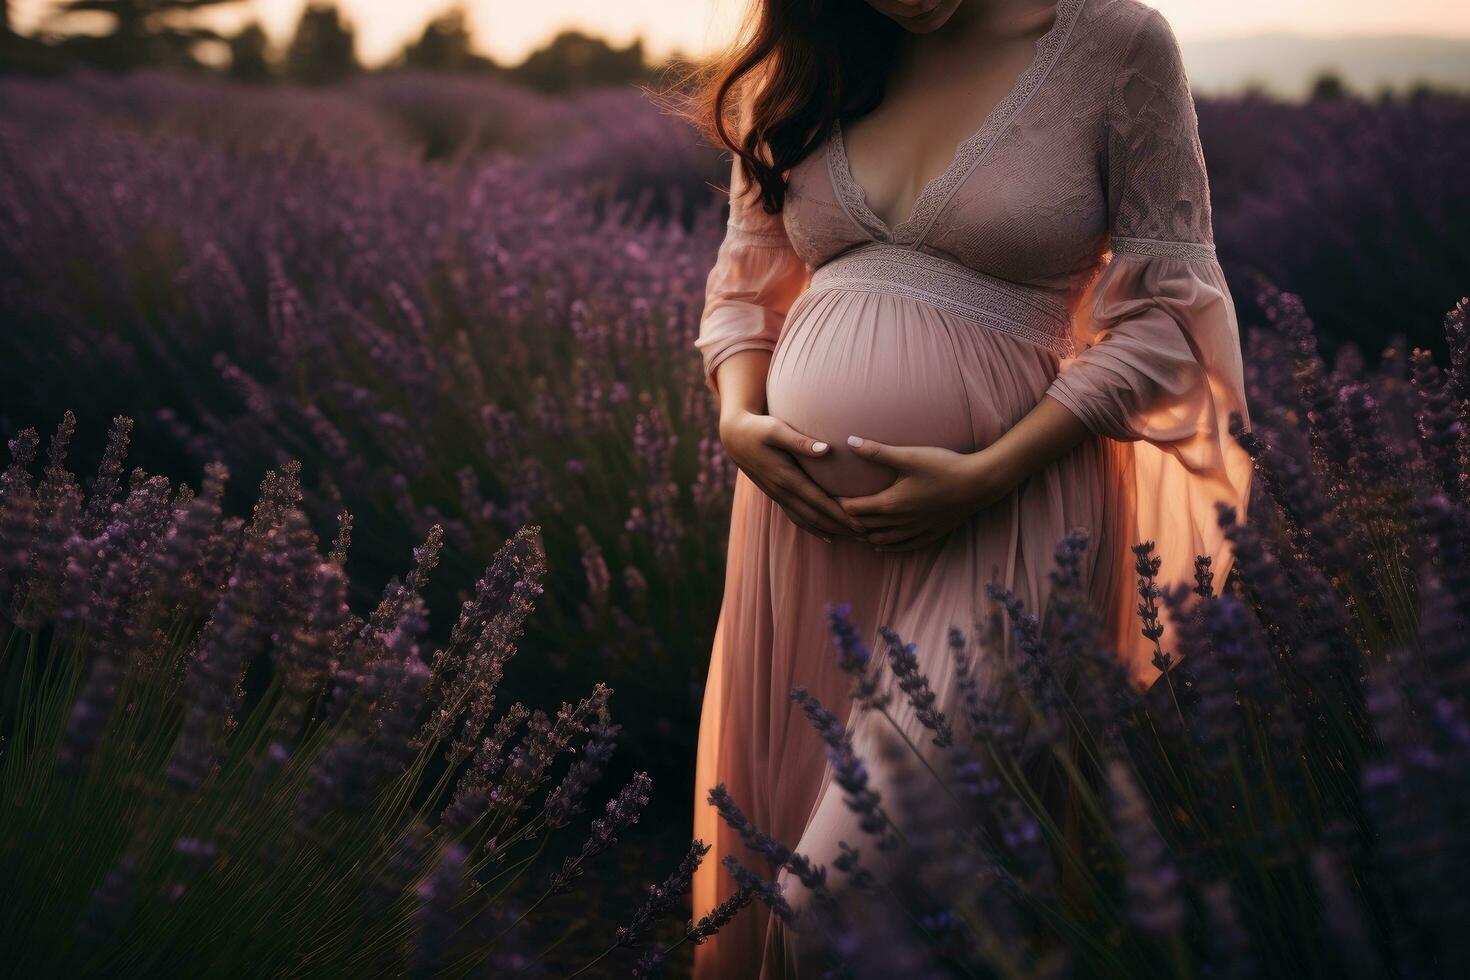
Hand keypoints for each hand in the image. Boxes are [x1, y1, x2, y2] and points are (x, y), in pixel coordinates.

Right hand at [719, 411, 867, 541]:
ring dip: (829, 530)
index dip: (840, 514)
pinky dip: (812, 528)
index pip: (819, 501)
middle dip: (840, 527)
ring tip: (851, 536)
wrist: (734, 437)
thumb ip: (800, 441)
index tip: (860, 522)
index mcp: (786, 477)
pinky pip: (796, 517)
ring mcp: (778, 495)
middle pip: (815, 516)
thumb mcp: (776, 429)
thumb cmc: (758, 429)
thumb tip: (826, 450)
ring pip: (806, 520)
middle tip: (865, 534)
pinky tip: (826, 534)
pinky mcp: (776, 495)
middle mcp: (782, 491)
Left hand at [837, 436, 1018, 551]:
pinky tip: (882, 546)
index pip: (854, 509)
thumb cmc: (943, 466)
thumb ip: (877, 451)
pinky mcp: (930, 534)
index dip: (838, 504)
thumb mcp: (908, 456)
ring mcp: (915, 531)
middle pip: (864, 527)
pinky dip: (888, 547)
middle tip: (834, 514)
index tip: (827, 496)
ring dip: (865, 535)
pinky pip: (903, 547)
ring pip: (881, 541)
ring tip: (855, 528)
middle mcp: (899, 523)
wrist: (978, 484)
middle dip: (847, 521)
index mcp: (890, 504)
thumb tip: (849, 441)